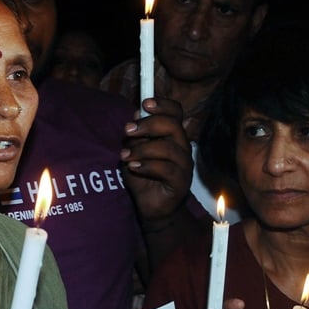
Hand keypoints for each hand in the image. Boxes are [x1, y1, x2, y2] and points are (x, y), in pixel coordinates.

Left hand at [122, 98, 193, 223]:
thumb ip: (136, 136)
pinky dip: (146, 166)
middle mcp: (182, 147)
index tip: (145, 103)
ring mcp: (184, 165)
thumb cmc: (143, 176)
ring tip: (124, 155)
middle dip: (148, 124)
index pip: (176, 113)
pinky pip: (166, 169)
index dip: (163, 105)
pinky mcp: (181, 182)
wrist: (150, 205)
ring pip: (168, 148)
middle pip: (173, 126)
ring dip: (142, 149)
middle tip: (127, 130)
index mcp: (173, 136)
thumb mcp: (134, 152)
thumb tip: (135, 116)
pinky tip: (133, 166)